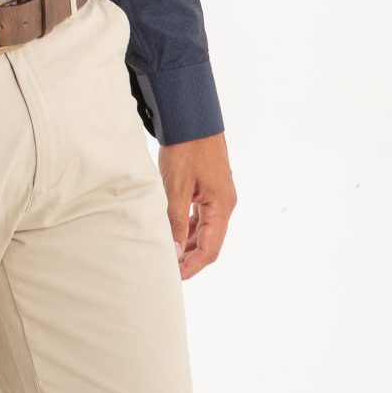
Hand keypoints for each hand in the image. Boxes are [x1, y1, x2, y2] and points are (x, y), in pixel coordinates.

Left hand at [157, 130, 236, 279]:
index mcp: (221, 206)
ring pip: (204, 230)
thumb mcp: (176, 186)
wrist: (191, 117)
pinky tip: (173, 231)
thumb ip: (176, 220)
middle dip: (190, 258)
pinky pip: (201, 216)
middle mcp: (224, 204)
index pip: (209, 249)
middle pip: (209, 243)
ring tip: (167, 253)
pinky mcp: (209, 189)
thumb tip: (174, 251)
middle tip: (167, 268)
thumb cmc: (185, 148)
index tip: (173, 275)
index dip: (192, 265)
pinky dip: (188, 226)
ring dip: (187, 243)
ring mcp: (218, 196)